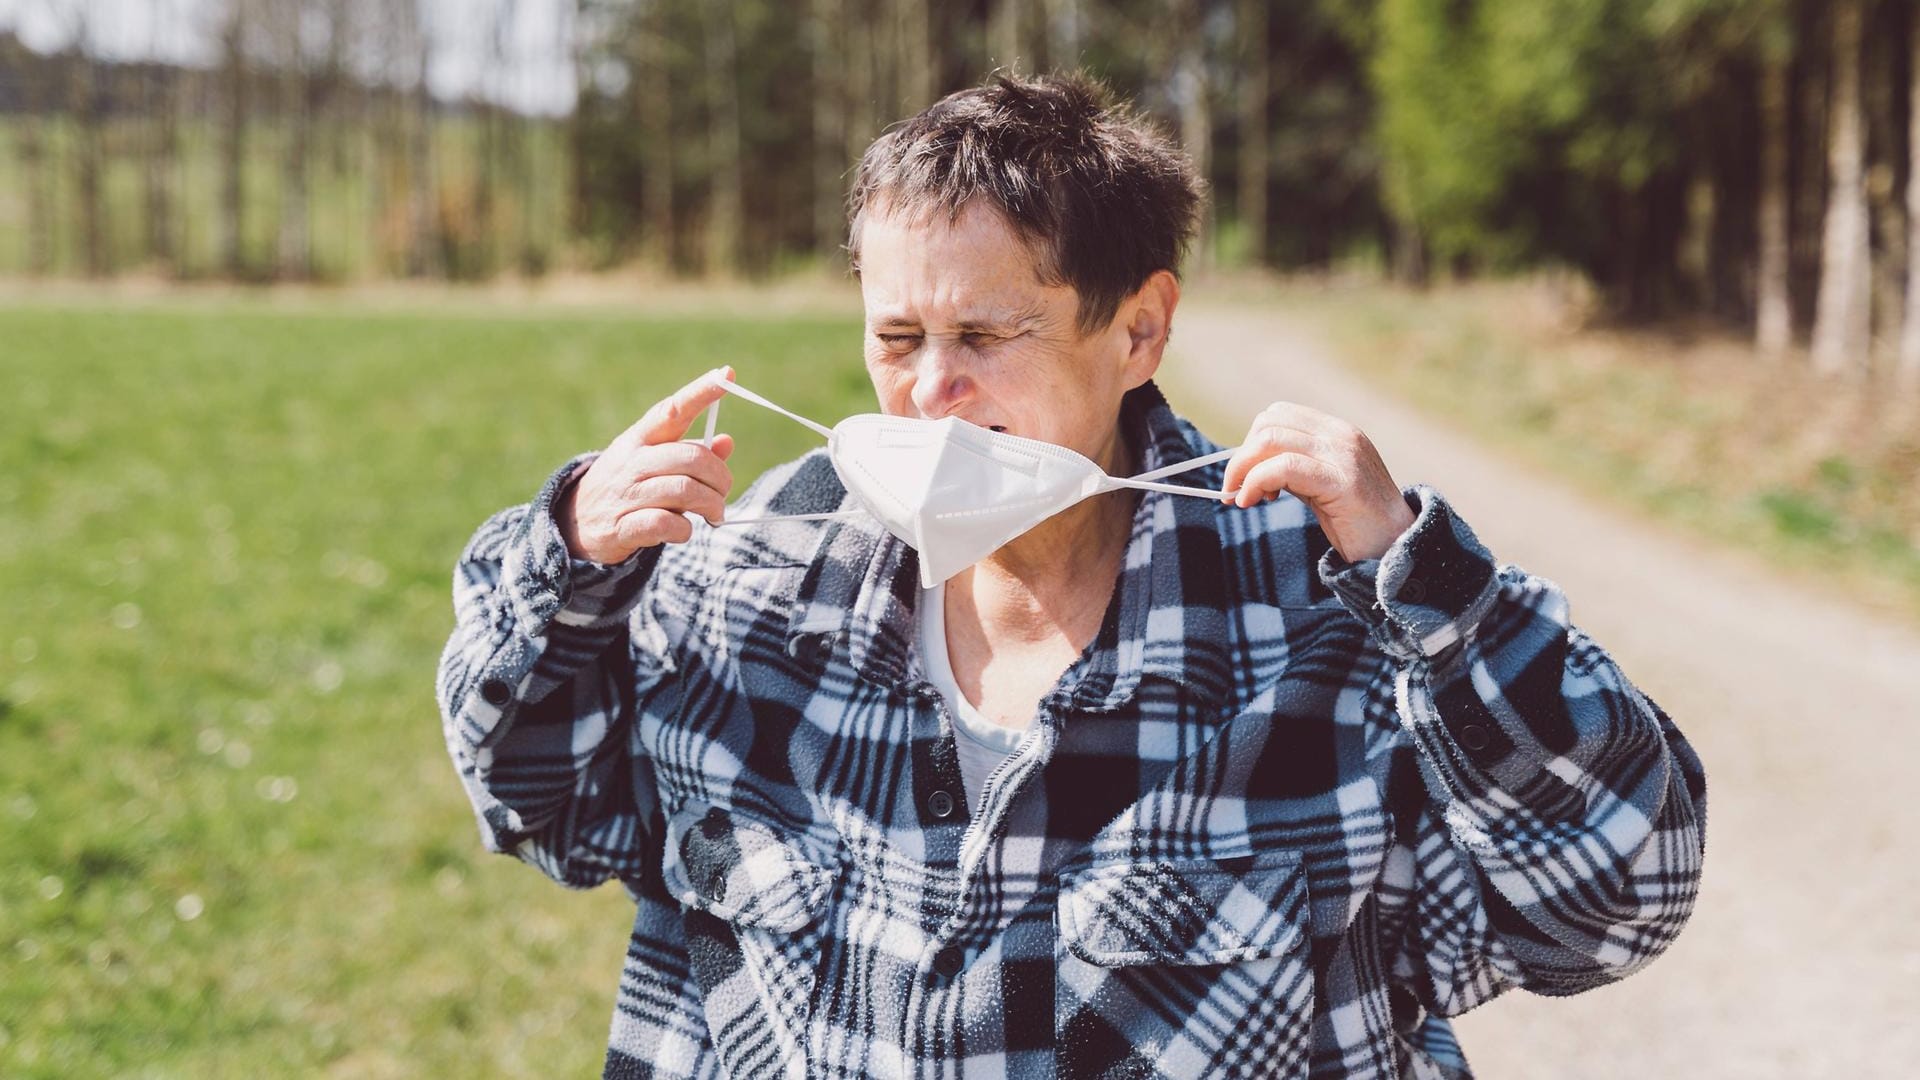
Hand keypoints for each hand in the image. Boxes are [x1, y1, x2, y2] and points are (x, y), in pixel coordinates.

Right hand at [558, 368, 737, 563]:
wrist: (574, 522)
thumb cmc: (626, 485)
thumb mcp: (652, 461)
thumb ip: (690, 452)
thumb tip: (726, 442)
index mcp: (641, 438)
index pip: (674, 409)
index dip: (702, 392)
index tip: (727, 374)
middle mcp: (632, 461)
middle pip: (691, 458)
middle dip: (720, 477)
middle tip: (723, 492)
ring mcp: (625, 493)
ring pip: (684, 490)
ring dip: (711, 505)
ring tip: (714, 513)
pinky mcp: (622, 526)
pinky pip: (666, 524)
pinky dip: (685, 529)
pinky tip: (684, 529)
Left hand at [1219, 401, 1416, 563]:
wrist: (1397, 549)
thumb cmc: (1355, 523)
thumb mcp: (1318, 486)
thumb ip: (1292, 469)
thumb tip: (1248, 467)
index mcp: (1337, 432)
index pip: (1279, 415)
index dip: (1252, 443)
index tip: (1244, 476)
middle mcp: (1341, 435)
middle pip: (1270, 423)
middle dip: (1242, 456)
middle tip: (1236, 490)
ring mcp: (1343, 455)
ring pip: (1271, 440)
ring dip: (1243, 470)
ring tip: (1242, 498)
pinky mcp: (1342, 481)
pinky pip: (1285, 466)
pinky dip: (1256, 481)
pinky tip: (1250, 501)